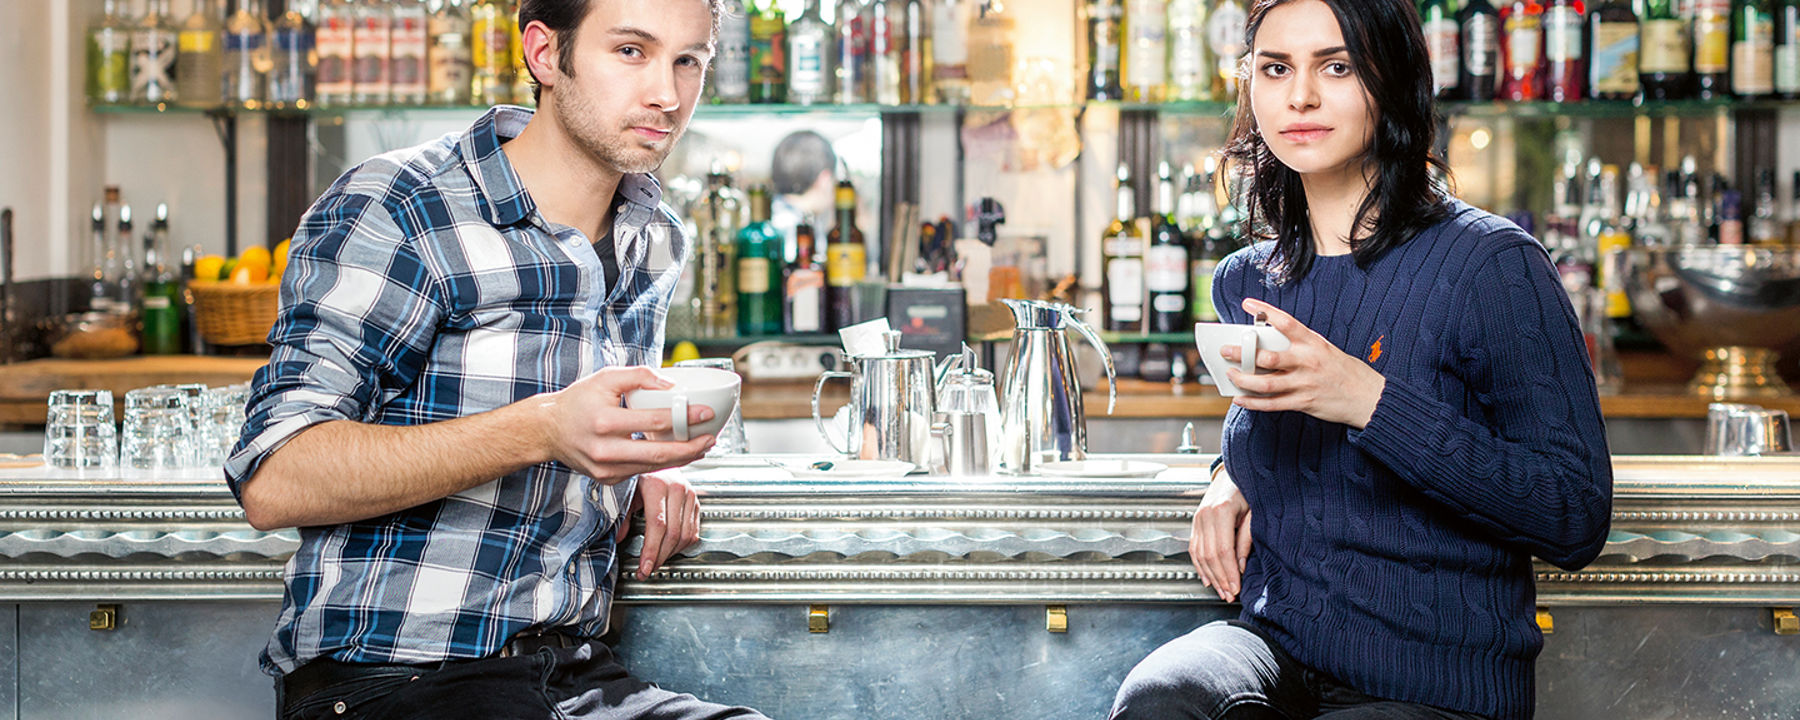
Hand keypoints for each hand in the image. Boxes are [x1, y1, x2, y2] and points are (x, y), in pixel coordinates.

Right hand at [537, 366, 715, 484]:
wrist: (549, 430)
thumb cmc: (578, 401)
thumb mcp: (606, 378)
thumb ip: (640, 376)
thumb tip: (672, 385)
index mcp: (605, 422)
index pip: (655, 421)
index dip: (684, 418)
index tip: (705, 413)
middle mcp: (605, 450)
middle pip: (659, 454)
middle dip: (691, 448)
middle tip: (711, 439)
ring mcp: (606, 469)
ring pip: (654, 467)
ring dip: (682, 458)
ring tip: (701, 446)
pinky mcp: (608, 479)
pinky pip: (642, 472)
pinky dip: (662, 463)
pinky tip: (677, 453)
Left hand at [619, 472, 701, 579]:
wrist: (660, 454)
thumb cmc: (641, 472)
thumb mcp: (627, 490)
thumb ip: (623, 515)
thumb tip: (618, 538)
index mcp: (657, 485)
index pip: (657, 526)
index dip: (651, 550)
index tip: (645, 567)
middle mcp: (676, 488)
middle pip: (672, 534)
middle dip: (660, 557)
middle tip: (648, 569)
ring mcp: (689, 495)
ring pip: (685, 535)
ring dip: (671, 553)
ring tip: (657, 561)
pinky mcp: (696, 501)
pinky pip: (694, 531)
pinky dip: (683, 545)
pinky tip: (670, 549)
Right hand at [1190, 467, 1252, 602]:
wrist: (1232, 474)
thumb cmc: (1247, 490)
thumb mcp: (1253, 513)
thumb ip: (1246, 540)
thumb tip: (1241, 567)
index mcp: (1221, 511)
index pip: (1224, 550)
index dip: (1229, 572)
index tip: (1236, 587)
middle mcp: (1205, 515)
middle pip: (1210, 556)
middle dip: (1220, 579)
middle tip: (1230, 594)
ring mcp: (1197, 519)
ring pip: (1200, 555)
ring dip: (1210, 576)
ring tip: (1221, 591)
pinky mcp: (1195, 522)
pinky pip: (1194, 549)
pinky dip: (1200, 566)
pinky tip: (1207, 579)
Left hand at [1222, 298, 1385, 428]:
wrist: (1369, 396)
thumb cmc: (1344, 370)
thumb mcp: (1324, 349)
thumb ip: (1299, 346)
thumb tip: (1268, 344)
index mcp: (1313, 343)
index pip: (1286, 322)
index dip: (1265, 311)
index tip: (1248, 304)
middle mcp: (1307, 362)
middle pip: (1267, 357)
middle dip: (1242, 353)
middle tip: (1225, 350)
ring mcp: (1304, 384)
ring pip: (1265, 383)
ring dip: (1243, 379)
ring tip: (1230, 374)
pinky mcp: (1303, 403)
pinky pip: (1271, 404)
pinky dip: (1252, 402)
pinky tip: (1240, 398)